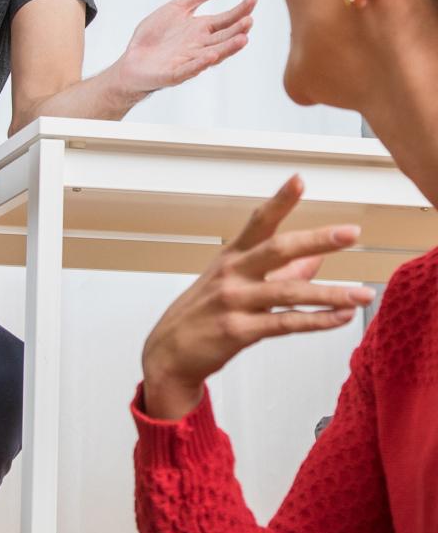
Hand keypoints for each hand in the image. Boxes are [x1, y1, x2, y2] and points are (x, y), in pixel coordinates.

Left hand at [115, 0, 255, 97]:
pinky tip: (211, 56)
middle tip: (250, 20)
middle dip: (237, 30)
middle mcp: (200, 46)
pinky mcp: (173, 74)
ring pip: (213, 55)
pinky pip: (188, 70)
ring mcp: (188, 61)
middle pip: (224, 37)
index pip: (227, 19)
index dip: (240, 10)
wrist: (132, 60)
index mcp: (202, 29)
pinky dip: (200, 64)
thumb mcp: (180, 7)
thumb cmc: (157, 35)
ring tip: (243, 39)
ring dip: (228, 48)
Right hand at [142, 175, 374, 420]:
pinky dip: (317, 321)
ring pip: (289, 293)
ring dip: (331, 294)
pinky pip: (285, 324)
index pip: (259, 221)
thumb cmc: (206, 312)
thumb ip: (281, 271)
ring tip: (363, 294)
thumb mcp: (237, 283)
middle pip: (278, 249)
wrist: (170, 352)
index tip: (299, 180)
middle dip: (316, 238)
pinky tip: (340, 318)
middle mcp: (232, 273)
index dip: (280, 201)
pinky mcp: (238, 331)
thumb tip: (317, 257)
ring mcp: (234, 301)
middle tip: (350, 233)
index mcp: (232, 255)